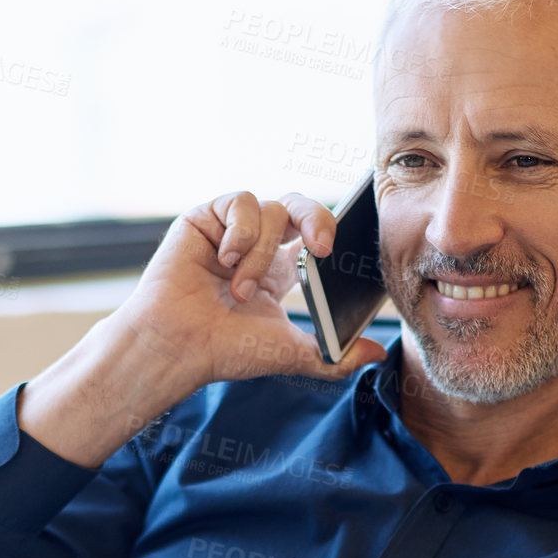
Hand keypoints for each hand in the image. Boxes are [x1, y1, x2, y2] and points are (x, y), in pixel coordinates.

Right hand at [15, 191, 387, 468]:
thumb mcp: (291, 353)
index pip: (315, 234)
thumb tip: (380, 354)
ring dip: (261, 253)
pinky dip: (240, 231)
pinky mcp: (206, 217)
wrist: (177, 345)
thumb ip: (335, 355)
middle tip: (323, 248)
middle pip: (301, 207)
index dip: (331, 231)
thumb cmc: (224, 350)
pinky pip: (241, 202)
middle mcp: (255, 244)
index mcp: (277, 270)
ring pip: (272, 210)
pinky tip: (224, 260)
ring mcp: (230, 229)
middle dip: (320, 219)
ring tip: (239, 290)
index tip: (339, 250)